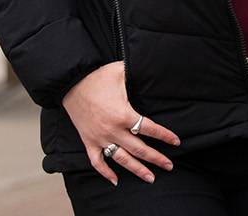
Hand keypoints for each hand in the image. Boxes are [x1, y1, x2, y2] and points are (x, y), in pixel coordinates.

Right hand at [61, 62, 180, 184]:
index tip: (176, 142)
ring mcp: (100, 138)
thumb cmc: (97, 77)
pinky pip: (97, 162)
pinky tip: (116, 181)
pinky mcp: (88, 141)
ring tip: (150, 178)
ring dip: (137, 170)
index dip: (165, 136)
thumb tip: (155, 66)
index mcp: (123, 114)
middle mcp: (112, 130)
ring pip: (121, 160)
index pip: (149, 128)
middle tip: (169, 166)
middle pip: (139, 149)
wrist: (70, 83)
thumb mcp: (121, 71)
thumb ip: (139, 72)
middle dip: (156, 158)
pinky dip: (106, 172)